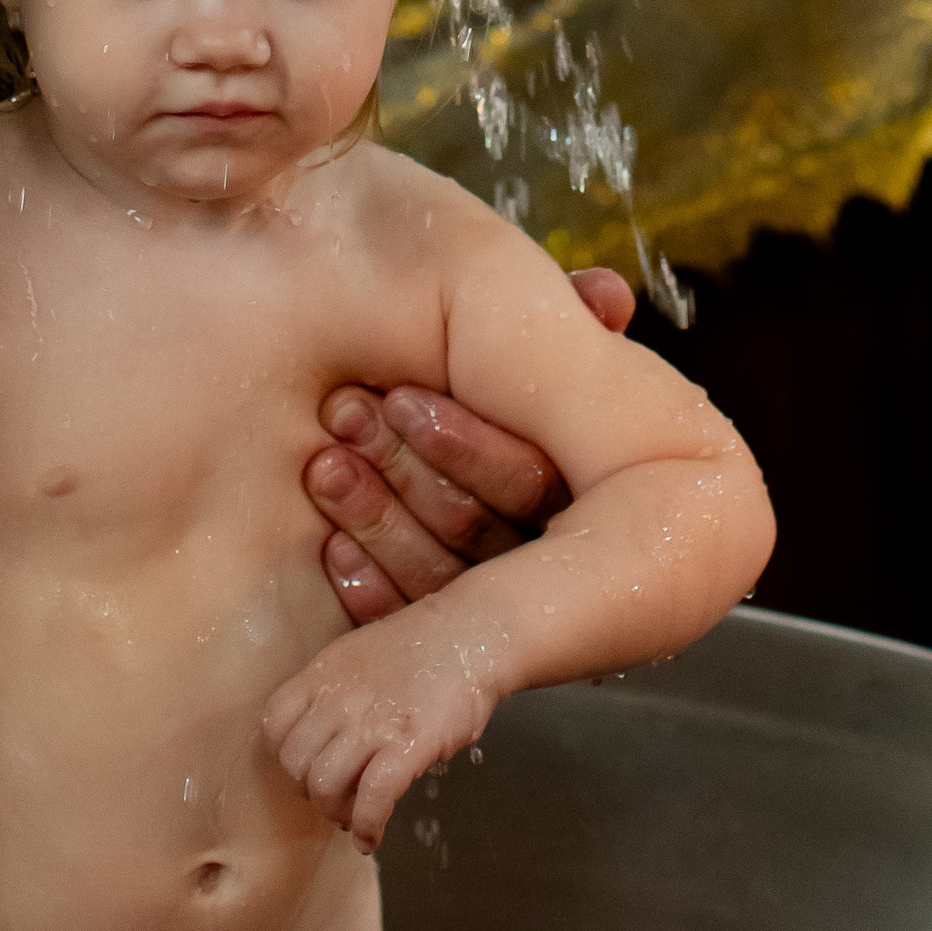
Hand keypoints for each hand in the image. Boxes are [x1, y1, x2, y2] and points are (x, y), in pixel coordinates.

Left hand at [265, 604, 504, 851]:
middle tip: (334, 796)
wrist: (473, 632)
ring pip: (324, 786)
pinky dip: (367, 826)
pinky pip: (372, 799)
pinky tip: (371, 837)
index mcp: (323, 674)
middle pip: (295, 763)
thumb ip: (335, 693)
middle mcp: (339, 699)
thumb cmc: (423, 646)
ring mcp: (371, 723)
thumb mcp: (359, 655)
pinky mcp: (406, 746)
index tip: (306, 766)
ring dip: (336, 812)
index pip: (274, 725)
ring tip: (353, 816)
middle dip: (310, 790)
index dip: (286, 755)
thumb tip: (324, 739)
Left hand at [308, 268, 630, 623]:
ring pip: (447, 582)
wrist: (325, 390)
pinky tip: (334, 550)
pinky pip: (409, 630)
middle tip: (345, 416)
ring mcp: (481, 597)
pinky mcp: (427, 634)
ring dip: (381, 522)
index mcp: (567, 473)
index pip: (534, 482)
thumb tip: (607, 296)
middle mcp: (533, 539)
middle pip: (488, 532)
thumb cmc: (416, 336)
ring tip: (324, 469)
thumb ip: (554, 312)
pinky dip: (372, 591)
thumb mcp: (486, 314)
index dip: (470, 444)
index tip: (402, 399)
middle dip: (413, 472)